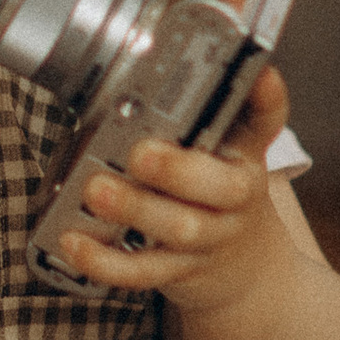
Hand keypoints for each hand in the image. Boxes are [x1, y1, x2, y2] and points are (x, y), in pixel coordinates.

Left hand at [53, 60, 295, 323]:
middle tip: (140, 153)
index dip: (266, 97)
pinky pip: (144, 272)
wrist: (246, 269)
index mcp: (243, 151)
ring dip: (136, 209)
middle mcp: (236, 194)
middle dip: (179, 170)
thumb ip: (184, 116)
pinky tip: (74, 240)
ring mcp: (212, 237)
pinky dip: (105, 260)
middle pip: (222, 186)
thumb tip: (120, 67)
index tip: (259, 71)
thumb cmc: (212, 192)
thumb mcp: (215, 149)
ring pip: (181, 229)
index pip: (265, 119)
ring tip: (97, 190)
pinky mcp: (182, 271)